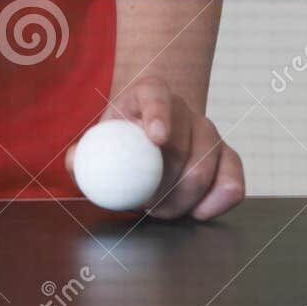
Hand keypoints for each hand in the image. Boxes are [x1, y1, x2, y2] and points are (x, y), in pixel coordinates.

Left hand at [67, 78, 244, 220]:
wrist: (153, 126)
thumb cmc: (122, 134)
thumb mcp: (102, 134)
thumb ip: (85, 150)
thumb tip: (74, 164)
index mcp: (150, 92)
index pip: (157, 97)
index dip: (159, 114)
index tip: (156, 137)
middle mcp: (185, 108)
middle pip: (182, 145)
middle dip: (166, 183)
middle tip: (147, 206)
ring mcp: (209, 132)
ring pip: (207, 167)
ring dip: (183, 198)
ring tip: (160, 210)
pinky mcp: (228, 156)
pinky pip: (233, 181)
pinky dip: (216, 202)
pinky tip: (197, 213)